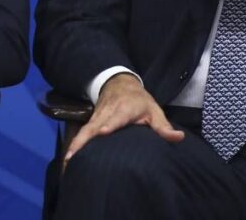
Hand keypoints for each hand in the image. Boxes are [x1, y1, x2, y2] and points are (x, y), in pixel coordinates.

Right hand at [65, 73, 182, 162]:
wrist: (119, 83)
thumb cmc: (140, 101)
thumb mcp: (154, 110)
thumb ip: (164, 127)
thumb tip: (179, 138)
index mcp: (124, 110)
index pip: (116, 118)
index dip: (109, 125)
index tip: (103, 133)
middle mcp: (107, 113)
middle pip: (92, 127)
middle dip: (82, 141)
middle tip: (72, 157)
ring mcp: (97, 117)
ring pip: (84, 131)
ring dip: (74, 146)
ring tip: (66, 163)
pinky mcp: (91, 122)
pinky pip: (82, 134)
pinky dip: (74, 145)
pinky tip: (68, 159)